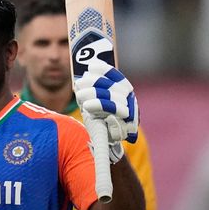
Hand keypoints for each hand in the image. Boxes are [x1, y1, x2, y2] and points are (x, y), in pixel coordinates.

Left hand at [72, 37, 138, 161]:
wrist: (106, 143)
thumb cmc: (99, 120)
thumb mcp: (95, 102)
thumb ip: (92, 89)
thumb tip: (83, 76)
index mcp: (125, 92)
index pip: (116, 77)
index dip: (104, 70)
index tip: (91, 66)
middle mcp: (129, 100)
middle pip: (112, 86)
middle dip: (94, 82)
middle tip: (79, 83)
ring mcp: (129, 112)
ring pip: (111, 97)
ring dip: (93, 93)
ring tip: (79, 94)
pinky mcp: (124, 124)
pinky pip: (112, 111)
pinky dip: (99, 105)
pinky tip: (87, 105)